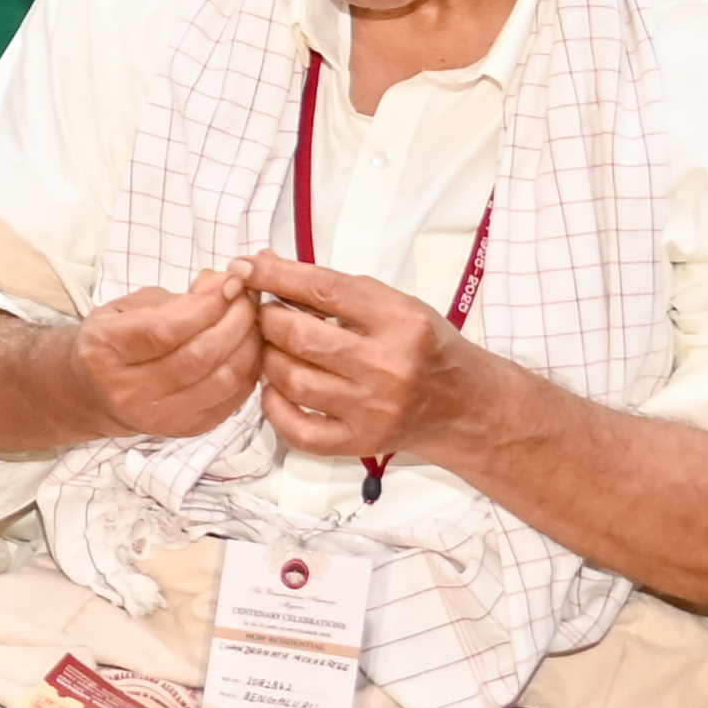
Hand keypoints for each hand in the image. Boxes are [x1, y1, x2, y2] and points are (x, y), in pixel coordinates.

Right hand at [66, 271, 267, 441]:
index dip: (208, 304)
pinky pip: (231, 400)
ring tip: (253, 320)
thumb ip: (174, 298)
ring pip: (222, 380)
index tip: (231, 282)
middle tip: (249, 298)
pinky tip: (249, 349)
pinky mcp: (184, 430)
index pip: (166, 329)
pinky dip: (249, 371)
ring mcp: (158, 416)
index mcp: (105, 349)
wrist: (93, 394)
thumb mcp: (127, 308)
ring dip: (248, 345)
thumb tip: (221, 284)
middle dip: (235, 321)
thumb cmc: (113, 341)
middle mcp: (129, 390)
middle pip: (199, 356)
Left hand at [233, 251, 503, 469]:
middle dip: (268, 318)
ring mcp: (372, 409)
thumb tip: (265, 265)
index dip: (274, 275)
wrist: (462, 404)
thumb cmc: (423, 344)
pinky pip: (298, 429)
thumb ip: (335, 288)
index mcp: (399, 320)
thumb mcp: (393, 303)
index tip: (245, 266)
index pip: (322, 290)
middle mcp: (387, 366)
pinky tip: (276, 388)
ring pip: (291, 379)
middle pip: (299, 337)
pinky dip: (275, 406)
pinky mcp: (360, 442)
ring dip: (268, 358)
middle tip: (265, 313)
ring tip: (274, 348)